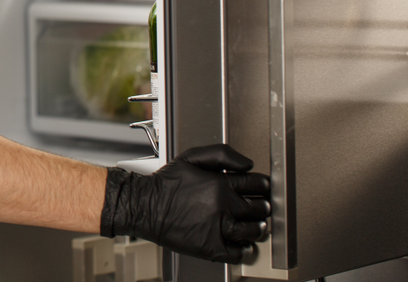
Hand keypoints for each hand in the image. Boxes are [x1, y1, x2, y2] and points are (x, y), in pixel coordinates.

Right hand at [101, 144, 270, 263]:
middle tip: (261, 206)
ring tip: (255, 224)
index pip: (257, 185)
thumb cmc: (166, 184)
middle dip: (262, 206)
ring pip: (254, 231)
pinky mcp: (211, 247)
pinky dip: (245, 248)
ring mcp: (218, 228)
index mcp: (220, 184)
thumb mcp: (191, 157)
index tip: (261, 188)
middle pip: (259, 208)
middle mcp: (223, 206)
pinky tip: (241, 242)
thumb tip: (247, 164)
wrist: (145, 206)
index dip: (262, 186)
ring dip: (258, 227)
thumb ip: (222, 154)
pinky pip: (240, 252)